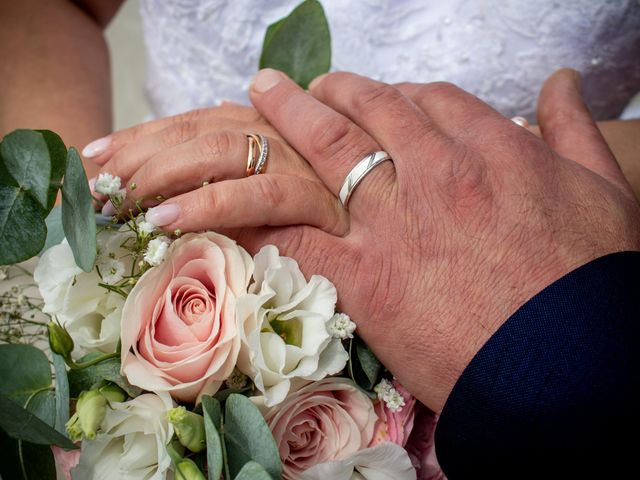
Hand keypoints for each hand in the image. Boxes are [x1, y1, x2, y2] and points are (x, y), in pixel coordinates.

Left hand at [85, 102, 347, 234]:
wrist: (392, 259)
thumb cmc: (323, 237)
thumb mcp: (267, 204)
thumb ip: (230, 185)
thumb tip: (175, 181)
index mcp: (268, 132)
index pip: (196, 121)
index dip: (142, 135)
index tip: (95, 157)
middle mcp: (285, 137)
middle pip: (204, 130)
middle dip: (144, 155)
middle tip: (101, 188)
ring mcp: (305, 165)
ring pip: (228, 150)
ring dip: (168, 173)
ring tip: (126, 203)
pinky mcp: (322, 202)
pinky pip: (262, 195)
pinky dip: (212, 204)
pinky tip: (169, 220)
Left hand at [227, 68, 638, 412]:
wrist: (570, 367)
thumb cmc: (593, 286)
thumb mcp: (604, 192)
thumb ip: (573, 130)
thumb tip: (563, 82)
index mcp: (491, 150)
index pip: (431, 100)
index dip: (398, 92)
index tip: (379, 96)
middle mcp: (436, 172)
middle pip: (370, 108)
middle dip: (333, 89)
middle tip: (307, 85)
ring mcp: (394, 221)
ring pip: (326, 148)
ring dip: (287, 115)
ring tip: (262, 96)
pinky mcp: (364, 275)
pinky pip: (295, 231)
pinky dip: (260, 210)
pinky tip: (236, 193)